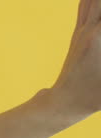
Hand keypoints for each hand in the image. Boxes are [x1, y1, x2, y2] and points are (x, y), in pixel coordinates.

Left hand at [51, 0, 100, 117]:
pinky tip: (91, 0)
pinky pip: (85, 5)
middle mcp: (90, 29)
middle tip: (98, 12)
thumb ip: (96, 40)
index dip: (97, 6)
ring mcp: (83, 30)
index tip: (95, 32)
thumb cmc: (95, 96)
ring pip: (91, 1)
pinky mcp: (78, 33)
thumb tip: (83, 48)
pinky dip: (90, 0)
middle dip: (99, 2)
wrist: (64, 103)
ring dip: (96, 0)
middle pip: (96, 3)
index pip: (98, 9)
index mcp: (98, 38)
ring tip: (97, 1)